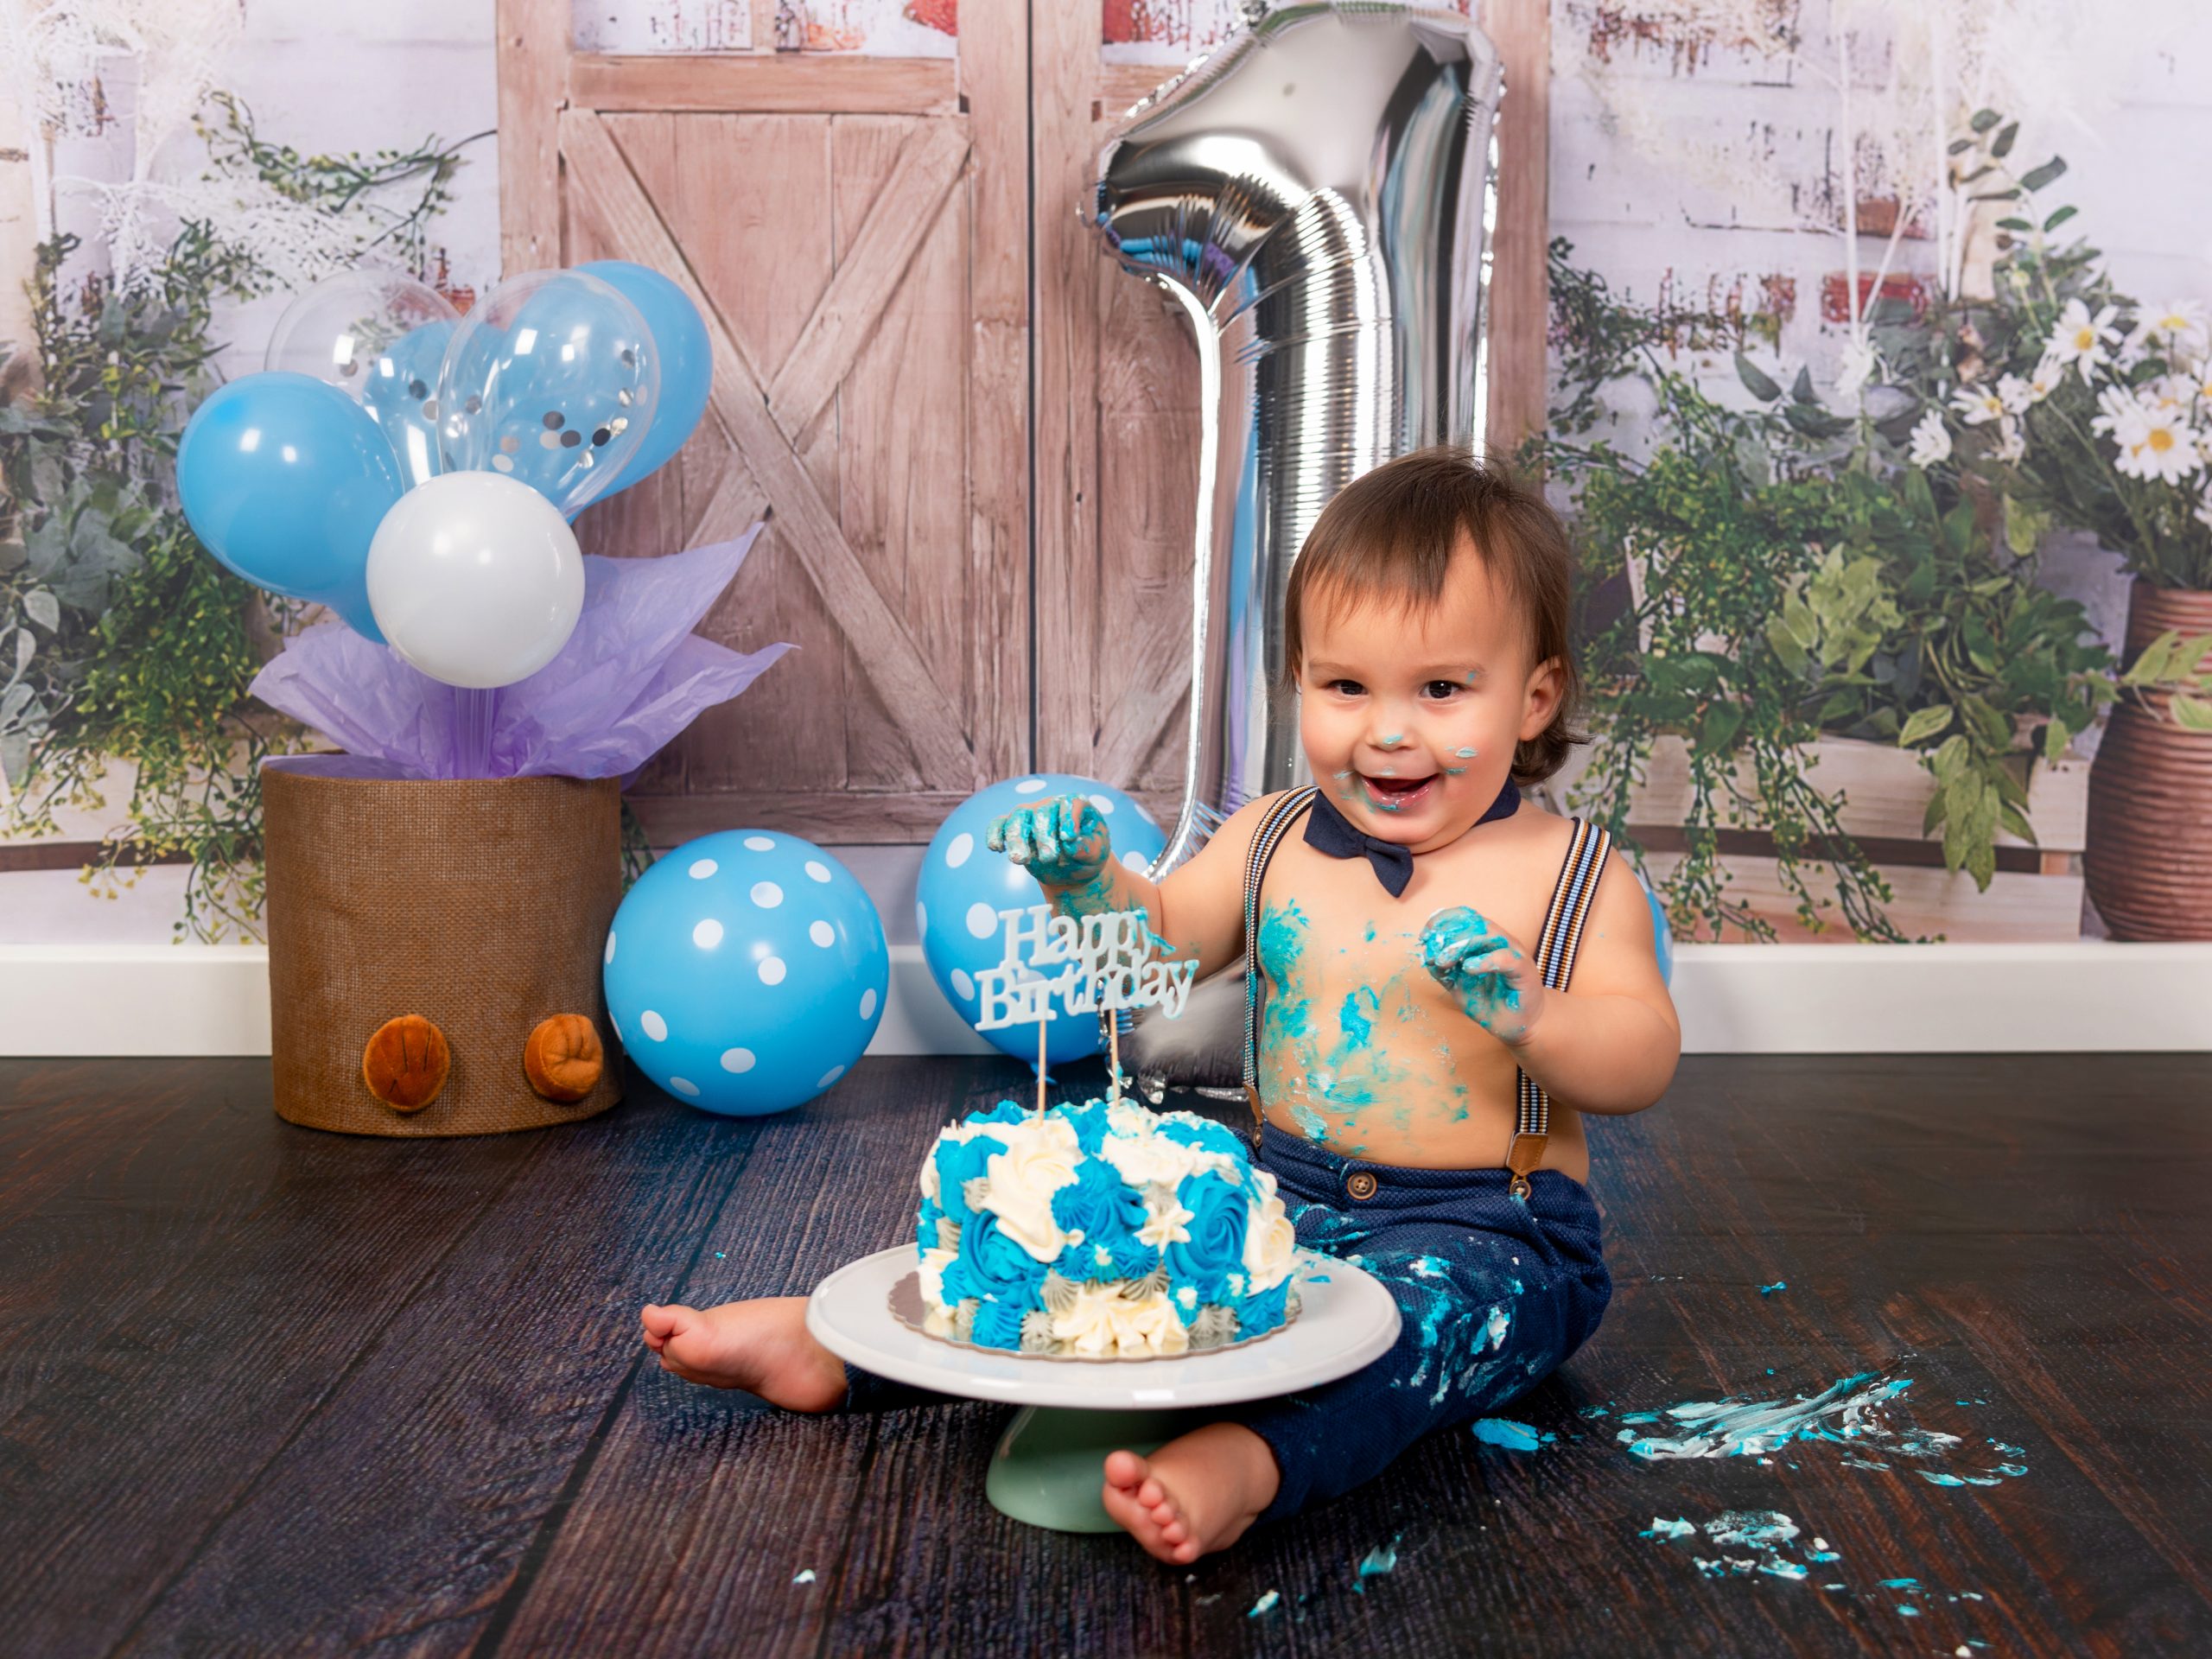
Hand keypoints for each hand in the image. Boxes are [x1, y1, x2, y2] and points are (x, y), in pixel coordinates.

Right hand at [986, 794, 1110, 888]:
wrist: (1072, 867)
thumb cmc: (1088, 854)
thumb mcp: (1097, 854)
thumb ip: (1087, 848)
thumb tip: (1071, 845)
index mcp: (1076, 806)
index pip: (1071, 805)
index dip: (1068, 819)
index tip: (1069, 838)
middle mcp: (1051, 805)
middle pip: (1042, 812)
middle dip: (1043, 836)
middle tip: (1049, 858)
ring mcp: (1030, 815)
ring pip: (1018, 818)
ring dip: (1016, 838)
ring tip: (1019, 860)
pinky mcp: (1015, 828)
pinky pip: (999, 825)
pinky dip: (994, 834)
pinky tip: (996, 848)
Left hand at [1420, 906, 1544, 1046]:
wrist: (1518, 1025)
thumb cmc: (1491, 1002)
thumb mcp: (1459, 986)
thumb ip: (1444, 971)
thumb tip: (1426, 956)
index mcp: (1484, 941)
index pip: (1464, 917)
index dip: (1442, 921)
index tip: (1424, 937)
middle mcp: (1500, 941)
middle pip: (1473, 922)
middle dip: (1447, 935)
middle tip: (1432, 954)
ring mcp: (1513, 953)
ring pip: (1487, 934)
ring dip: (1460, 945)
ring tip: (1444, 961)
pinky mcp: (1524, 969)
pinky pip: (1505, 958)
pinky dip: (1484, 961)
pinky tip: (1468, 968)